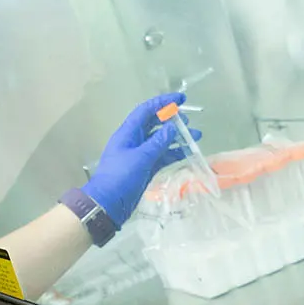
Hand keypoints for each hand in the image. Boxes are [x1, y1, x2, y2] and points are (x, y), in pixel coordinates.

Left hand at [81, 93, 202, 226]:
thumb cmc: (120, 177)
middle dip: (171, 120)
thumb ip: (158, 142)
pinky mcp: (145, 168)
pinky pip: (162, 156)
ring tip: (196, 136)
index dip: (162, 102)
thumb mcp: (141, 157)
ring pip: (161, 141)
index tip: (181, 99)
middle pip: (154, 124)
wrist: (108, 204)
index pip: (146, 110)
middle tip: (188, 121)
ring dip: (177, 138)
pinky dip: (174, 154)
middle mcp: (134, 141)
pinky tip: (188, 153)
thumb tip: (173, 127)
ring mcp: (139, 155)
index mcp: (128, 133)